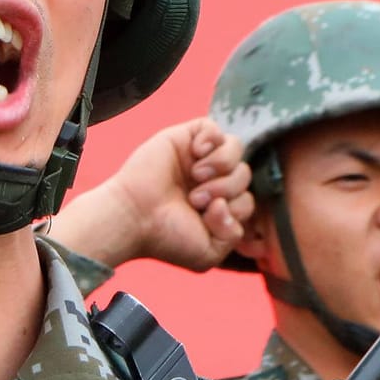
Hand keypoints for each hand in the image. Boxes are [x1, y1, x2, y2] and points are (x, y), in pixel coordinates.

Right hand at [49, 118, 252, 271]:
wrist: (133, 219)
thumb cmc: (164, 237)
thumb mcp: (208, 252)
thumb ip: (233, 234)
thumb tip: (226, 202)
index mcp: (216, 205)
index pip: (247, 199)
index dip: (235, 208)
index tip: (205, 217)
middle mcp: (208, 180)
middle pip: (244, 173)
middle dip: (226, 188)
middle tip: (195, 199)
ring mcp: (197, 158)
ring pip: (235, 148)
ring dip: (221, 165)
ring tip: (196, 176)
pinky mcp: (183, 139)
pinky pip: (213, 127)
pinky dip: (211, 140)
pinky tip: (195, 155)